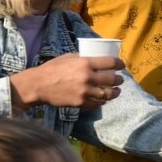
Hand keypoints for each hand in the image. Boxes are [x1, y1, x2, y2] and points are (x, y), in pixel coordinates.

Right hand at [10, 53, 124, 108]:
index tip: (122, 66)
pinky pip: (96, 104)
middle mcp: (87, 77)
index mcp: (85, 63)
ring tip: (116, 91)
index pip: (110, 62)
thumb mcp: (69, 57)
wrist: (39, 85)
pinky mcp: (80, 103)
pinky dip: (101, 102)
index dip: (119, 64)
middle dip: (119, 80)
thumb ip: (83, 58)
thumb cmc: (52, 68)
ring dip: (114, 93)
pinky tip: (103, 100)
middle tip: (120, 80)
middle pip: (112, 80)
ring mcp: (84, 91)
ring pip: (107, 94)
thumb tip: (96, 58)